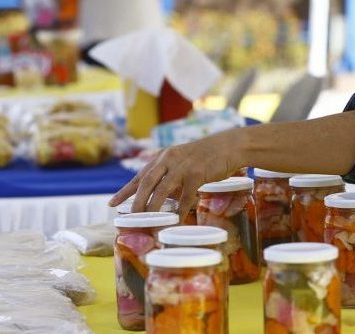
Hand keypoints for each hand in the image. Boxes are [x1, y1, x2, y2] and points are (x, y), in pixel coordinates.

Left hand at [109, 128, 245, 216]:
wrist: (229, 146)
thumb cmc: (207, 156)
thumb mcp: (184, 160)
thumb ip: (171, 176)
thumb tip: (163, 198)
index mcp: (164, 156)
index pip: (140, 175)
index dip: (125, 191)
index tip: (112, 204)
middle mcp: (169, 159)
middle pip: (147, 183)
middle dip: (137, 202)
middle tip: (132, 217)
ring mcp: (183, 166)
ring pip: (162, 190)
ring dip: (154, 207)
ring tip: (149, 221)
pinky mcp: (197, 173)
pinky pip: (185, 196)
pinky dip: (180, 209)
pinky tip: (177, 218)